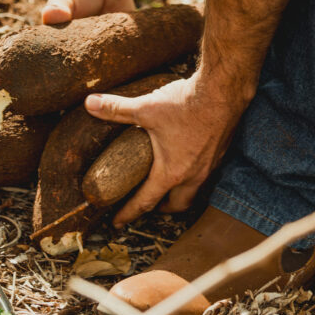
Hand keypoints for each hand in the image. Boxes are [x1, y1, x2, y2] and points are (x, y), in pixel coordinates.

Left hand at [84, 72, 252, 225]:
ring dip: (179, 193)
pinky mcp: (220, 153)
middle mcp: (193, 175)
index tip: (117, 222)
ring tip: (168, 186)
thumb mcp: (147, 108)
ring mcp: (209, 166)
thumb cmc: (187, 103)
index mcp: (171, 172)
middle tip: (147, 205)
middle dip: (161, 208)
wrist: (224, 91)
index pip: (146, 202)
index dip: (128, 213)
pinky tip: (187, 161)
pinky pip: (205, 175)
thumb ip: (117, 109)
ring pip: (193, 192)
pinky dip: (193, 176)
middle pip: (176, 204)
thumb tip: (89, 103)